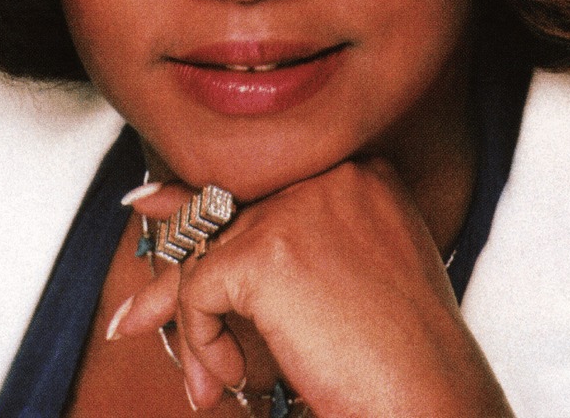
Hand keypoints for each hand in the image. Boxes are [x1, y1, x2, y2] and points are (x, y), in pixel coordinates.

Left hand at [115, 162, 512, 416]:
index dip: (213, 215)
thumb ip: (282, 239)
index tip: (158, 216)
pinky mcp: (266, 252)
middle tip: (138, 310)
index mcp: (360, 174)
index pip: (265, 183)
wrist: (430, 402)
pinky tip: (227, 381)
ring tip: (198, 377)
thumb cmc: (400, 354)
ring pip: (208, 254)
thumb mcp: (345, 277)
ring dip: (194, 324)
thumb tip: (180, 216)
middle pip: (229, 214)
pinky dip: (201, 342)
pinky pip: (200, 291)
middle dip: (180, 265)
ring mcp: (297, 208)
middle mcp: (330, 175)